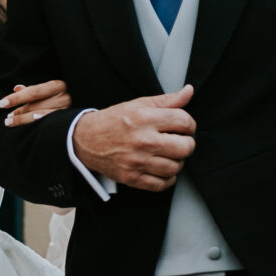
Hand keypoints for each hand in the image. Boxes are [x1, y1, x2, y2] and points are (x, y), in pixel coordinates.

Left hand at [0, 79, 72, 125]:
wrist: (89, 112)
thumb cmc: (65, 95)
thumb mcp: (51, 88)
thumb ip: (33, 89)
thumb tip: (16, 88)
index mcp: (59, 85)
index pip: (34, 91)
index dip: (17, 97)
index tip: (2, 103)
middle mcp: (65, 97)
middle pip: (37, 105)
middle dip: (19, 111)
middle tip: (7, 118)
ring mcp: (68, 111)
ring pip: (42, 117)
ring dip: (24, 121)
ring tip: (10, 123)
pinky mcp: (70, 122)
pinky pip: (50, 126)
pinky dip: (37, 128)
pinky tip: (27, 131)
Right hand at [73, 86, 195, 192]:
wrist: (86, 140)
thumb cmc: (114, 121)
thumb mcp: (139, 104)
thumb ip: (167, 100)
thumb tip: (189, 91)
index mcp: (145, 118)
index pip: (185, 122)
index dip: (189, 124)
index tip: (183, 126)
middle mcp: (143, 141)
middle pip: (186, 147)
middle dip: (186, 143)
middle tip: (178, 141)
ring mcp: (138, 162)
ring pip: (176, 167)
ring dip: (177, 161)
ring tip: (169, 154)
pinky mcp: (133, 178)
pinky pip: (162, 184)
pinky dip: (167, 178)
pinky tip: (161, 168)